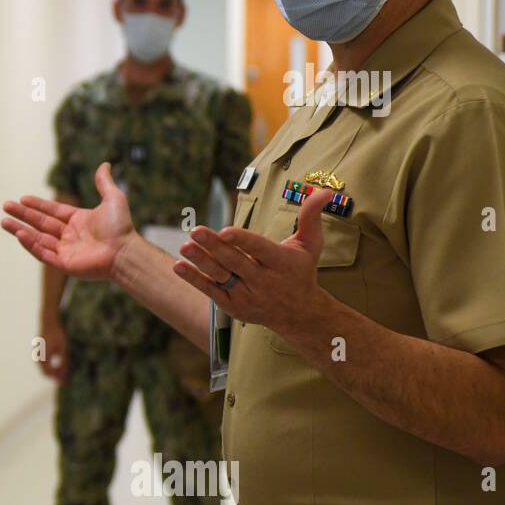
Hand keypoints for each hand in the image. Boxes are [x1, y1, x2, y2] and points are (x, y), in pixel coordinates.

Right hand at [2, 163, 135, 281]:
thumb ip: (104, 183)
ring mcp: (66, 250)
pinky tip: (20, 233)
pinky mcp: (64, 264)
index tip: (22, 198)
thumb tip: (105, 164)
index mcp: (79, 221)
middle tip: (6, 206)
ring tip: (4, 221)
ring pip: (37, 238)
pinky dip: (30, 244)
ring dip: (20, 230)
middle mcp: (70, 236)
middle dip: (22, 215)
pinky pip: (43, 253)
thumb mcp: (113, 198)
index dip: (37, 205)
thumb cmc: (121, 227)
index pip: (53, 211)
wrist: (124, 252)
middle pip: (41, 224)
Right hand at [39, 319, 69, 382]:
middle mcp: (38, 356)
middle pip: (45, 372)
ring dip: (51, 370)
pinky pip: (43, 361)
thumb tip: (64, 374)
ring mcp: (37, 352)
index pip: (48, 374)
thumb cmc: (58, 335)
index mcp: (43, 357)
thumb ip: (64, 362)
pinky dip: (49, 365)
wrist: (49, 322)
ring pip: (43, 367)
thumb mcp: (64, 350)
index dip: (56, 378)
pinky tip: (57, 362)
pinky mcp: (38, 349)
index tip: (65, 380)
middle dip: (54, 376)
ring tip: (62, 370)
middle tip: (64, 378)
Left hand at [174, 186, 329, 334]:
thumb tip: (326, 190)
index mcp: (281, 262)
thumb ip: (311, 216)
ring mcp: (247, 295)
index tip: (225, 230)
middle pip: (235, 261)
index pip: (259, 249)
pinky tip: (179, 266)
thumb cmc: (301, 272)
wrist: (299, 314)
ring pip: (221, 276)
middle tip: (195, 231)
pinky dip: (195, 279)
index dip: (242, 240)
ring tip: (184, 246)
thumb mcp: (310, 245)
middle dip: (214, 247)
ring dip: (201, 262)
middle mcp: (264, 280)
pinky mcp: (233, 306)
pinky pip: (211, 291)